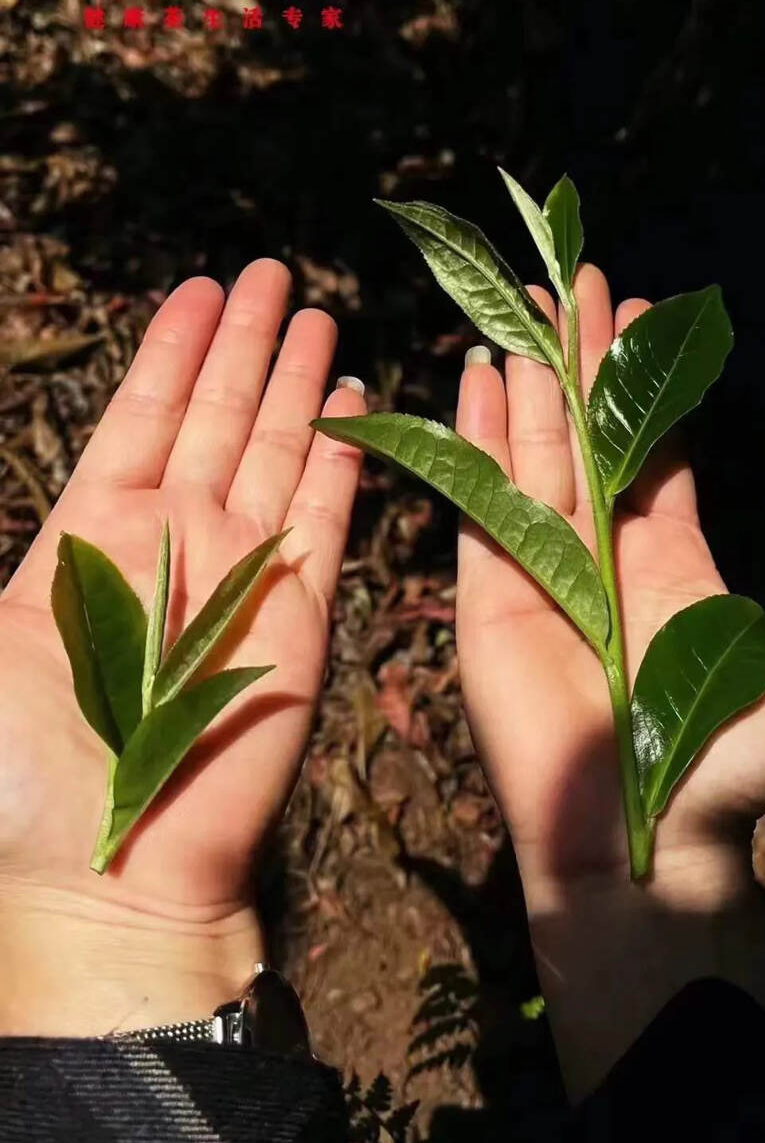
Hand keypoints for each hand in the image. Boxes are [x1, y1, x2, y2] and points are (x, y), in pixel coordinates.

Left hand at [0, 259, 364, 1032]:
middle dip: (241, 344)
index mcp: (92, 540)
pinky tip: (354, 402)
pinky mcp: (302, 612)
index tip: (195, 288)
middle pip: (215, 418)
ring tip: (313, 313)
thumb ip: (25, 572)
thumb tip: (32, 511)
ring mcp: (242, 574)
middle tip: (269, 272)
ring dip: (294, 382)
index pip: (140, 419)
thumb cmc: (27, 777)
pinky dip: (341, 459)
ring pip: (275, 450)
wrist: (116, 870)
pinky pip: (326, 515)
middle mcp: (174, 543)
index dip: (170, 351)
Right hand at [455, 265, 764, 1090]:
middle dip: (581, 359)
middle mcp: (601, 553)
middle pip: (586, 434)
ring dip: (526, 382)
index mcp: (671, 559)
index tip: (643, 313)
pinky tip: (471, 381)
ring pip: (530, 454)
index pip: (656, 449)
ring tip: (523, 309)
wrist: (629, 842)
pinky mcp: (487, 594)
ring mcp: (539, 568)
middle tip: (575, 281)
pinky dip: (472, 441)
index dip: (648, 382)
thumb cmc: (716, 769)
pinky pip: (476, 503)